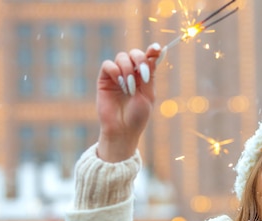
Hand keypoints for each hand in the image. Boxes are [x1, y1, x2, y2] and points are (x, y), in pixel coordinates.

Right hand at [96, 44, 165, 161]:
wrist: (123, 129)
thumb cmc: (138, 116)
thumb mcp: (148, 95)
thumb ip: (150, 75)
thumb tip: (155, 55)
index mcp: (144, 77)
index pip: (148, 58)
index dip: (153, 51)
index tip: (157, 49)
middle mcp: (131, 73)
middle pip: (134, 53)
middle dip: (140, 60)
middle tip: (142, 74)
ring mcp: (117, 75)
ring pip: (122, 57)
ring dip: (128, 70)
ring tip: (130, 88)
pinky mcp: (104, 79)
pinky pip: (108, 65)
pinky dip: (115, 71)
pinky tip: (120, 84)